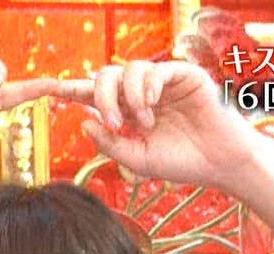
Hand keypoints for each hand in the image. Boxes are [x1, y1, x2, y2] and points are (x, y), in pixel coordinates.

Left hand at [55, 61, 272, 195]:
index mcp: (129, 111)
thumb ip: (110, 143)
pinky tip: (152, 107)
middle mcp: (142, 93)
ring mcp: (162, 83)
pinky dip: (147, 87)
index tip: (54, 91)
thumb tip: (83, 121)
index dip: (76, 90)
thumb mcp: (138, 159)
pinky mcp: (183, 75)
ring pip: (128, 69)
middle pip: (107, 76)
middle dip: (101, 95)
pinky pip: (154, 69)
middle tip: (113, 120)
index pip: (97, 94)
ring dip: (129, 97)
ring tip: (144, 123)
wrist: (219, 163)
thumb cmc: (183, 162)